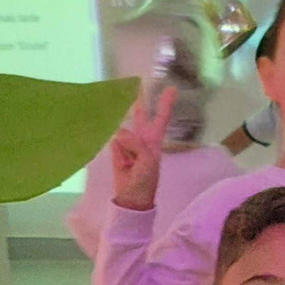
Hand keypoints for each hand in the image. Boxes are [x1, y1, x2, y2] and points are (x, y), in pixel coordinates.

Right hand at [109, 85, 174, 211]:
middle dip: (140, 104)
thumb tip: (118, 132)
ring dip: (121, 129)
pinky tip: (115, 149)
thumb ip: (135, 144)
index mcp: (153, 142)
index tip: (172, 89)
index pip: (161, 119)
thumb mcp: (147, 161)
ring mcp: (128, 147)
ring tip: (122, 134)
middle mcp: (141, 141)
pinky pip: (113, 143)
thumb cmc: (145, 181)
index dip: (165, 104)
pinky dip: (112, 143)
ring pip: (123, 130)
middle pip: (141, 118)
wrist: (132, 200)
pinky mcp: (116, 154)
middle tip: (137, 85)